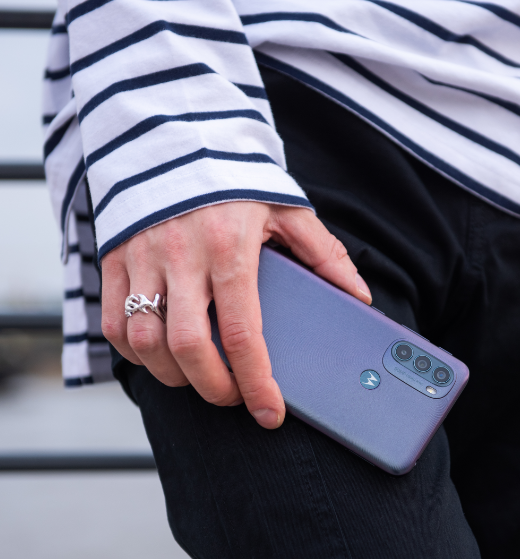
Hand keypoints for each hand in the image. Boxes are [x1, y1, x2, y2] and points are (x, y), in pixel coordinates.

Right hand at [101, 201, 371, 427]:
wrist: (177, 136)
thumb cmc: (237, 180)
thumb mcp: (288, 210)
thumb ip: (324, 255)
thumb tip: (359, 297)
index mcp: (229, 247)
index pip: (241, 333)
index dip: (256, 383)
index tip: (269, 413)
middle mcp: (180, 255)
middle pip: (187, 348)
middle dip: (213, 388)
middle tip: (235, 397)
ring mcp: (141, 257)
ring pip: (144, 342)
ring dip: (174, 376)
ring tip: (201, 379)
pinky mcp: (115, 259)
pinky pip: (113, 323)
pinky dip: (136, 353)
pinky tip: (162, 356)